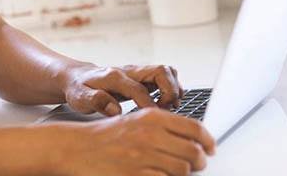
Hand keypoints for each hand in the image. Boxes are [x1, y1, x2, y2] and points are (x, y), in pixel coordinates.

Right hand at [56, 107, 216, 175]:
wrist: (75, 148)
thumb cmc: (105, 136)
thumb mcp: (135, 121)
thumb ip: (163, 127)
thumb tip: (194, 140)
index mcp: (152, 118)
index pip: (195, 129)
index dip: (209, 141)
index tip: (211, 149)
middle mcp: (150, 135)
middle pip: (194, 153)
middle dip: (199, 162)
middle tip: (196, 165)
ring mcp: (143, 157)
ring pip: (183, 170)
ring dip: (183, 174)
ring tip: (174, 171)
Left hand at [62, 63, 185, 115]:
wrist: (77, 77)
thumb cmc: (79, 89)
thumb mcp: (79, 97)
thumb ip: (96, 101)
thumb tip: (115, 109)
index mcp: (114, 77)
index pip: (139, 89)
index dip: (149, 106)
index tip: (152, 120)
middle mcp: (129, 71)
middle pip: (161, 71)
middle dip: (170, 91)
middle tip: (166, 110)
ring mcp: (137, 73)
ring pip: (167, 71)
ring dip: (174, 89)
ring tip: (168, 107)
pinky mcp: (142, 77)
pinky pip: (165, 77)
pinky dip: (172, 89)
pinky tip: (166, 104)